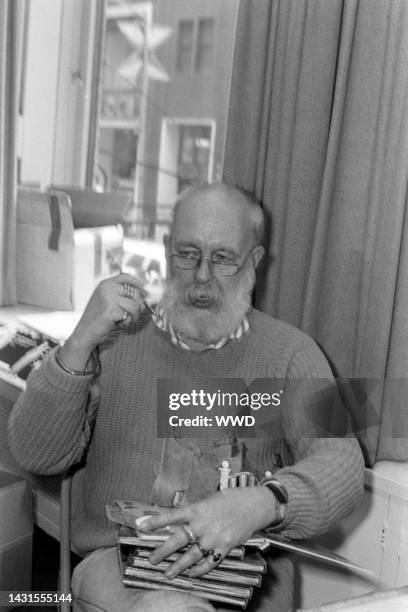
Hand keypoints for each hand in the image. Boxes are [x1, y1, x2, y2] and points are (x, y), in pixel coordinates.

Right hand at [61, 274, 144, 368]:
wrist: (84, 334)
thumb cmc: (99, 319)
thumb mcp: (109, 302)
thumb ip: (123, 296)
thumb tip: (146, 295)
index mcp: (105, 284)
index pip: (126, 276)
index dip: (139, 283)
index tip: (146, 292)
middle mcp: (107, 288)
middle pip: (136, 292)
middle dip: (138, 306)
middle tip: (130, 316)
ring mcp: (108, 297)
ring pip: (135, 305)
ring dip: (133, 317)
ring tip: (123, 321)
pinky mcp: (111, 310)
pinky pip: (130, 315)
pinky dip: (127, 323)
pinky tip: (117, 325)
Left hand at [137, 486, 275, 578]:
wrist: (254, 505)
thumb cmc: (230, 499)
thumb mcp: (209, 500)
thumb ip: (195, 512)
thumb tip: (179, 521)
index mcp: (197, 509)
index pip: (172, 515)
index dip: (156, 521)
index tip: (141, 526)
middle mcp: (203, 524)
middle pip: (178, 540)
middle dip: (163, 551)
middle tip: (151, 559)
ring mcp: (214, 537)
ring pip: (192, 556)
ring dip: (178, 566)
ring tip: (167, 574)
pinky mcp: (225, 547)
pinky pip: (209, 562)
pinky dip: (199, 570)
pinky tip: (191, 574)